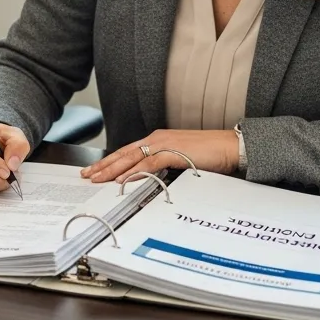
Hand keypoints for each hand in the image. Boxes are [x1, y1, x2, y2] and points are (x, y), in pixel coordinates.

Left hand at [80, 129, 237, 182]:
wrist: (231, 147)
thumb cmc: (211, 154)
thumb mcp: (182, 160)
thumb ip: (165, 167)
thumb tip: (150, 179)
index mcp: (159, 139)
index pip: (128, 151)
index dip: (110, 161)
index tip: (95, 169)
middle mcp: (158, 138)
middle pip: (124, 153)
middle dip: (104, 164)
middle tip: (87, 174)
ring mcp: (165, 144)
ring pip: (132, 157)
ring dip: (113, 169)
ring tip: (98, 178)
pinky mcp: (174, 152)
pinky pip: (149, 163)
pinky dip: (135, 172)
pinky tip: (123, 180)